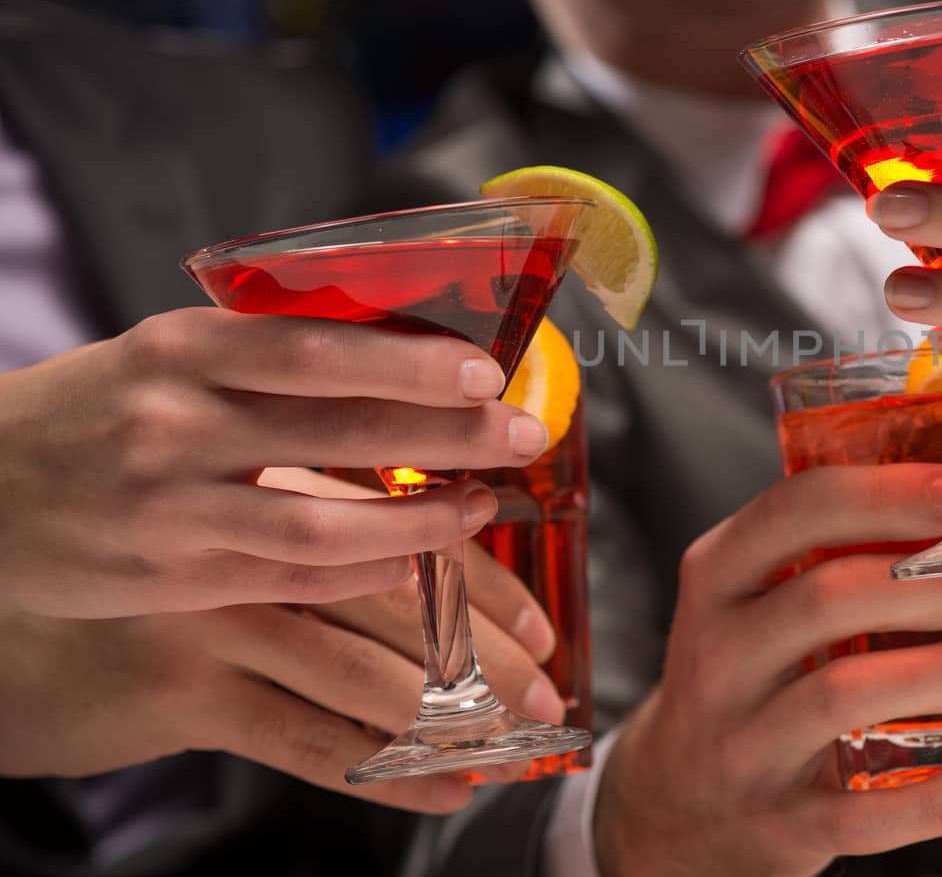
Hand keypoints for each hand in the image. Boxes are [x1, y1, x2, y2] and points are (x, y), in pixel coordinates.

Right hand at [0, 307, 549, 616]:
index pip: (315, 349)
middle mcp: (176, 422)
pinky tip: (411, 562)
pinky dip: (360, 571)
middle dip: (446, 435)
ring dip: (416, 519)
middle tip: (522, 434)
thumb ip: (267, 354)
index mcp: (182, 348)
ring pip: (320, 522)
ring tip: (479, 507)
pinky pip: (288, 578)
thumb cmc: (100, 409)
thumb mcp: (168, 355)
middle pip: (337, 429)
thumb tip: (407, 348)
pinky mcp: (172, 578)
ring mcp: (172, 507)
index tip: (486, 370)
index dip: (409, 363)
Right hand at [0, 537, 560, 812]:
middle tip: (551, 695)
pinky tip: (447, 790)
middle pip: (406, 603)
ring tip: (514, 746)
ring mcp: (219, 617)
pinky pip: (310, 740)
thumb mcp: (234, 510)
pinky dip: (388, 774)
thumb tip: (437, 545)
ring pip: (368, 676)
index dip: (486, 584)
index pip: (413, 533)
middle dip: (491, 658)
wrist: (13, 605)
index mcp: (282, 488)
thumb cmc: (148, 555)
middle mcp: (255, 542)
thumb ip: (320, 511)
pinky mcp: (183, 691)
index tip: (542, 627)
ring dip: (454, 720)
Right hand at [594, 465, 941, 876]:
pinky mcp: (778, 825)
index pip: (794, 512)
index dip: (882, 494)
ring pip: (847, 695)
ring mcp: (743, 745)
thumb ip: (831, 558)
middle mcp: (718, 656)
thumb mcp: (755, 604)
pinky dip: (940, 799)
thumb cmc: (748, 680)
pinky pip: (866, 815)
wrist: (677, 809)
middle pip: (830, 598)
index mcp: (719, 579)